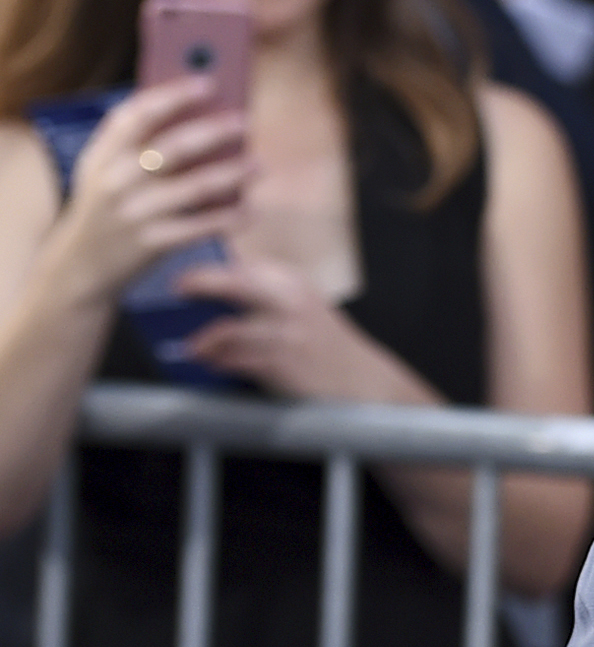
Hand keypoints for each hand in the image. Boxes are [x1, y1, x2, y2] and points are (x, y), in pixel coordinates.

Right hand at [44, 80, 250, 301]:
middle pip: (172, 148)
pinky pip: (199, 227)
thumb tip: (197, 114)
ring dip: (231, 174)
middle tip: (244, 121)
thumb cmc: (106, 206)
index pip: (136, 115)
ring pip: (193, 188)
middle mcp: (116, 180)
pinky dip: (227, 218)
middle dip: (212, 132)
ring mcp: (134, 213)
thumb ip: (137, 143)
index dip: (173, 96)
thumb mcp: (104, 170)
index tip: (207, 83)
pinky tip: (249, 210)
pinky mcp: (152, 243)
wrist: (80, 264)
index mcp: (103, 154)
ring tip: (258, 165)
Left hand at [176, 255, 401, 399]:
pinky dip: (219, 362)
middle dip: (198, 282)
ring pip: (228, 329)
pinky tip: (212, 363)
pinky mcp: (284, 363)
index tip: (184, 272)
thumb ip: (263, 293)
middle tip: (178, 289)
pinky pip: (238, 360)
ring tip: (191, 347)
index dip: (206, 264)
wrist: (364, 382)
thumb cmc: (324, 345)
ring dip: (204, 339)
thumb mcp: (299, 306)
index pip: (240, 265)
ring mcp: (287, 333)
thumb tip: (209, 290)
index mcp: (291, 282)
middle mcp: (290, 302)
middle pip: (232, 282)